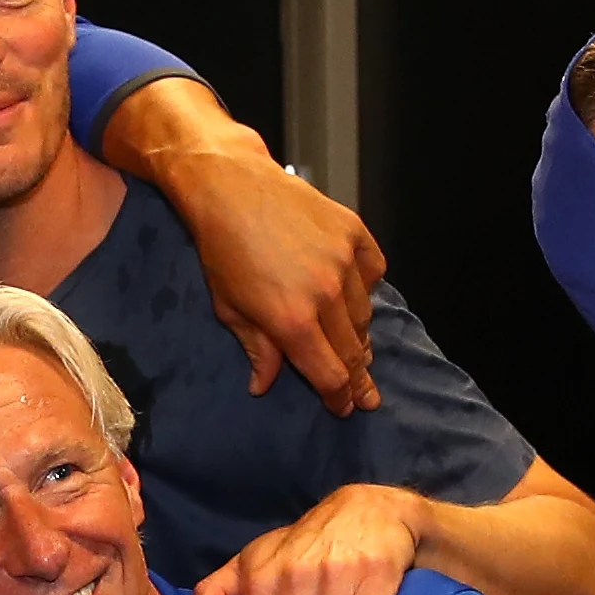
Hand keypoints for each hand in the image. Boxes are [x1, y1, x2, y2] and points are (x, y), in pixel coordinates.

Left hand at [124, 115, 385, 415]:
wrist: (230, 186)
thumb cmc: (221, 249)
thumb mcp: (230, 308)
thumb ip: (257, 349)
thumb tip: (264, 385)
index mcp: (292, 321)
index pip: (330, 374)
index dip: (339, 397)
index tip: (345, 408)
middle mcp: (326, 294)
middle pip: (354, 351)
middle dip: (359, 378)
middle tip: (367, 396)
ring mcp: (344, 260)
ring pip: (366, 314)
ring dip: (361, 336)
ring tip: (360, 350)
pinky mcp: (354, 231)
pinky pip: (373, 272)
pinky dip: (367, 288)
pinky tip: (357, 297)